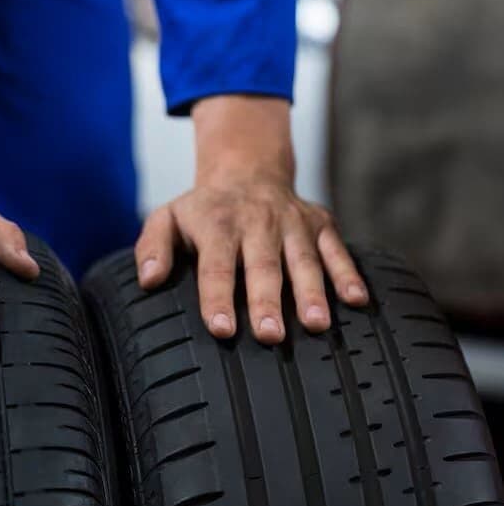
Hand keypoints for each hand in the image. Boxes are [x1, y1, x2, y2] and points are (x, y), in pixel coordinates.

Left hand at [134, 95, 367, 343]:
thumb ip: (153, 248)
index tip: (222, 329)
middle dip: (267, 301)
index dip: (218, 298)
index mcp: (217, 225)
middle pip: (263, 266)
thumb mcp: (167, 218)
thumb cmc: (203, 209)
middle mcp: (257, 222)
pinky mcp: (320, 224)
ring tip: (317, 325)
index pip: (216, 266)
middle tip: (271, 336)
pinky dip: (348, 274)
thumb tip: (149, 281)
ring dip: (312, 292)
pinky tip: (357, 301)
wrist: (247, 169)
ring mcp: (292, 223)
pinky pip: (337, 250)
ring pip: (303, 260)